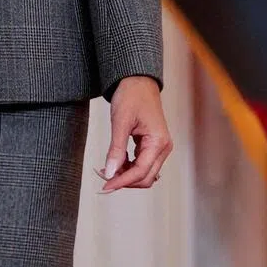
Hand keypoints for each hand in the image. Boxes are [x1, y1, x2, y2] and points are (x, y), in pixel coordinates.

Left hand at [99, 76, 172, 192]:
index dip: (121, 182)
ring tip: (107, 169)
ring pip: (143, 173)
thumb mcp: (120, 121)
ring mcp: (159, 147)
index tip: (104, 186)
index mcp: (158, 142)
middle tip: (103, 179)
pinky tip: (115, 162)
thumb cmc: (132, 95)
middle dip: (123, 181)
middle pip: (144, 178)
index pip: (140, 172)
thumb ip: (116, 149)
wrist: (137, 80)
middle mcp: (163, 147)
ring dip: (125, 175)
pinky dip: (128, 167)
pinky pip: (142, 164)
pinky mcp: (153, 145)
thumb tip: (110, 174)